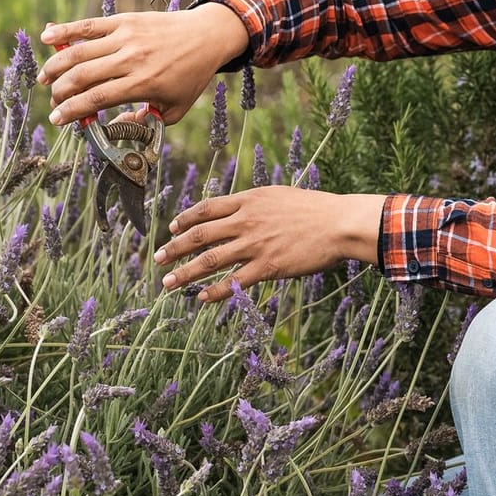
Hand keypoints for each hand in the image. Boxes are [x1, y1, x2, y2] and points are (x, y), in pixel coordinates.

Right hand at [38, 2, 250, 125]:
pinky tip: (47, 38)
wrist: (207, 35)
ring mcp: (126, 37)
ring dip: (56, 66)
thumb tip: (116, 126)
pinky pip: (89, 25)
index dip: (72, 110)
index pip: (98, 98)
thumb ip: (145, 122)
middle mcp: (132, 59)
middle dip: (61, 91)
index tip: (56, 119)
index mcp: (144, 83)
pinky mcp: (124, 20)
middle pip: (83, 76)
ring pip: (80, 51)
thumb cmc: (191, 75)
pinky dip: (65, 30)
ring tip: (44, 79)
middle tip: (53, 101)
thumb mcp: (175, 108)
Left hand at [154, 187, 385, 301]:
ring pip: (209, 260)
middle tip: (156, 258)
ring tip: (168, 283)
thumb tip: (242, 210)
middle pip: (199, 235)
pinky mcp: (268, 266)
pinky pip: (234, 281)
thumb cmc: (316, 209)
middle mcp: (246, 220)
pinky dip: (214, 291)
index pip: (207, 208)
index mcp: (249, 200)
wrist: (339, 223)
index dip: (185, 219)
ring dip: (185, 273)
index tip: (172, 228)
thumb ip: (257, 204)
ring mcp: (255, 244)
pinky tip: (200, 298)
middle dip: (174, 247)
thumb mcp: (280, 196)